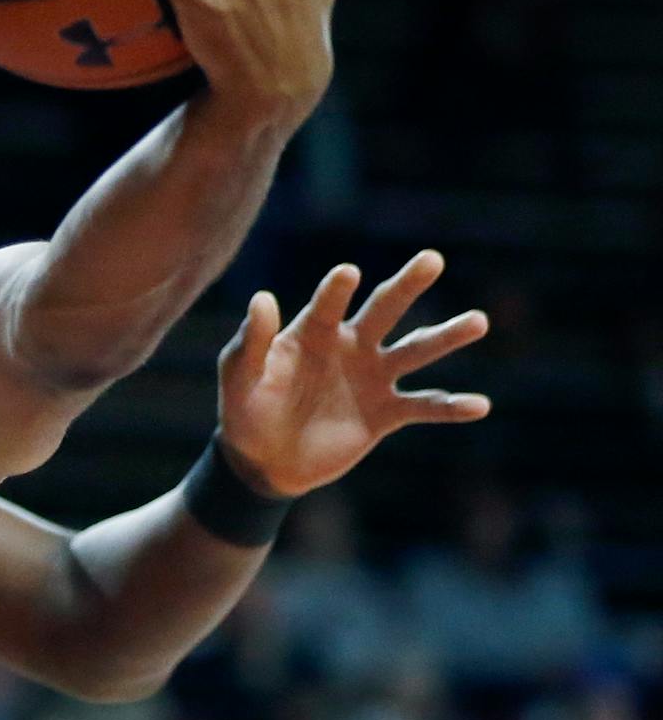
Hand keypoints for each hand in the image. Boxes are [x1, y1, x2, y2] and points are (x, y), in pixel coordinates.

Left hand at [217, 251, 490, 497]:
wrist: (263, 461)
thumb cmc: (245, 410)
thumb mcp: (240, 376)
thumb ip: (251, 341)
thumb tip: (262, 298)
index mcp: (312, 332)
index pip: (327, 305)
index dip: (336, 291)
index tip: (348, 273)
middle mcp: (348, 347)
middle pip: (383, 310)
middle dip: (407, 285)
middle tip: (432, 259)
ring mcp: (371, 378)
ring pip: (414, 351)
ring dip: (446, 336)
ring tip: (478, 320)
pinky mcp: (385, 414)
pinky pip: (423, 406)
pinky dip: (450, 407)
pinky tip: (479, 405)